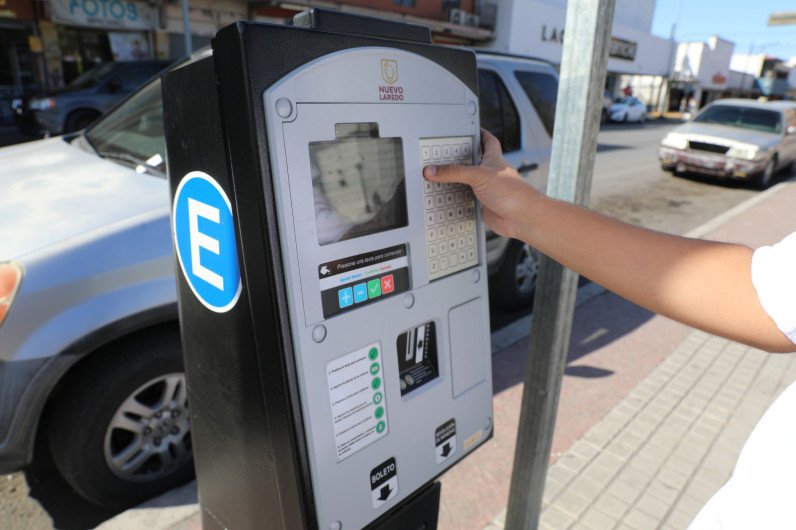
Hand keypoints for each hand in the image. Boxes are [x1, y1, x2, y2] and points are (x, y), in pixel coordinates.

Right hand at [422, 129, 542, 238]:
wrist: (522, 218)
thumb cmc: (512, 193)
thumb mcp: (478, 176)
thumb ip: (454, 172)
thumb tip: (433, 170)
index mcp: (494, 159)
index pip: (488, 141)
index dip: (480, 133)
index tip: (471, 128)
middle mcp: (491, 174)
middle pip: (476, 161)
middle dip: (464, 157)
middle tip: (449, 152)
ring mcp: (488, 190)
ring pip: (470, 182)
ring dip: (459, 180)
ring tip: (443, 175)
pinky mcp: (485, 205)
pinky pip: (468, 200)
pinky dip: (459, 199)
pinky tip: (450, 198)